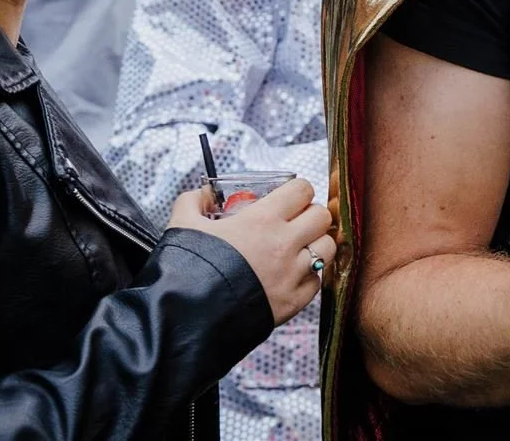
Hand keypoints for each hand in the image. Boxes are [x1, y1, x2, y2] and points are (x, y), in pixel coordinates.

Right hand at [168, 177, 336, 326]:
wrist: (186, 319)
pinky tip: (290, 276)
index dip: (296, 191)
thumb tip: (202, 194)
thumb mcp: (182, 225)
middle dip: (310, 215)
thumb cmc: (186, 271)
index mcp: (262, 220)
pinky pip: (316, 281)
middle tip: (296, 221)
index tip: (288, 198)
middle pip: (322, 216)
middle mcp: (284, 244)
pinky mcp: (293, 302)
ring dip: (316, 244)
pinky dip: (308, 277)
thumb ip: (193, 202)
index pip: (302, 189)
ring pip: (327, 248)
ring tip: (298, 248)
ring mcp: (292, 274)